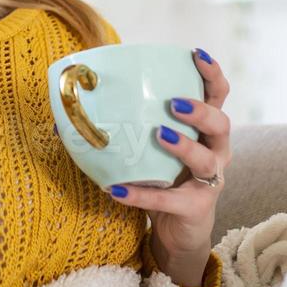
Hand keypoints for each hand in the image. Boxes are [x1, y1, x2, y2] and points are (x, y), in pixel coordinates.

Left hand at [108, 48, 231, 284]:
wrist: (175, 231)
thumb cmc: (161, 178)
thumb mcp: (146, 150)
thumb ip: (119, 127)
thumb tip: (65, 112)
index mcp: (204, 129)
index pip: (217, 95)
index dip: (211, 74)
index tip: (196, 54)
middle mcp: (216, 151)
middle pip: (221, 123)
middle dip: (200, 110)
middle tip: (173, 103)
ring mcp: (210, 181)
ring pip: (206, 159)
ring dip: (183, 145)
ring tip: (158, 133)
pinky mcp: (196, 208)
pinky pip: (170, 199)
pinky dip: (142, 194)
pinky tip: (116, 189)